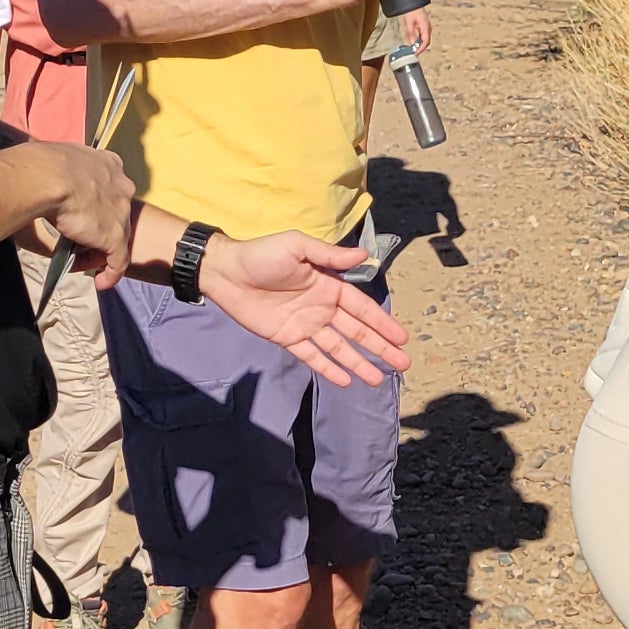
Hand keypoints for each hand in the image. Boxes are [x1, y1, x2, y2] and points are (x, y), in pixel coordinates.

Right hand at [41, 141, 136, 288]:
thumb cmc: (40, 167)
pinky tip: (101, 282)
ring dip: (99, 252)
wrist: (46, 176)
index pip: (108, 188)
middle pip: (114, 213)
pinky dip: (110, 273)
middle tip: (79, 242)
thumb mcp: (56, 167)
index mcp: (108, 164)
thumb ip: (60, 179)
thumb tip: (44, 195)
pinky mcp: (116, 235)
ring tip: (80, 263)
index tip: (82, 216)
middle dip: (98, 229)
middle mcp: (121, 185)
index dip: (96, 205)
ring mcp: (121, 211)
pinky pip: (118, 260)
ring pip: (115, 237)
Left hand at [201, 233, 415, 387]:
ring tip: (377, 380)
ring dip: (358, 363)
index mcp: (328, 285)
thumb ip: (330, 256)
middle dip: (379, 347)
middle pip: (356, 331)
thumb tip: (364, 256)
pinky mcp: (287, 338)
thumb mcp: (298, 247)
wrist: (226, 272)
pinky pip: (311, 356)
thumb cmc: (261, 254)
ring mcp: (305, 325)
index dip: (382, 323)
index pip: (362, 308)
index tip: (402, 337)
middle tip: (402, 364)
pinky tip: (345, 381)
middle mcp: (322, 307)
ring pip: (338, 348)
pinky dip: (327, 369)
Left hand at [394, 7, 432, 51]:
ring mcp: (427, 26)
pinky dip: (420, 40)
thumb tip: (412, 43)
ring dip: (420, 44)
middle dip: (421, 48)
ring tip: (414, 48)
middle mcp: (428, 27)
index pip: (425, 41)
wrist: (414, 2)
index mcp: (426, 27)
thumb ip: (411, 33)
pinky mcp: (424, 25)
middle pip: (426, 41)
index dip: (421, 49)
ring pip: (425, 39)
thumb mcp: (409, 22)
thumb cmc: (412, 10)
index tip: (416, 53)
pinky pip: (423, 35)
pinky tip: (415, 42)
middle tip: (414, 53)